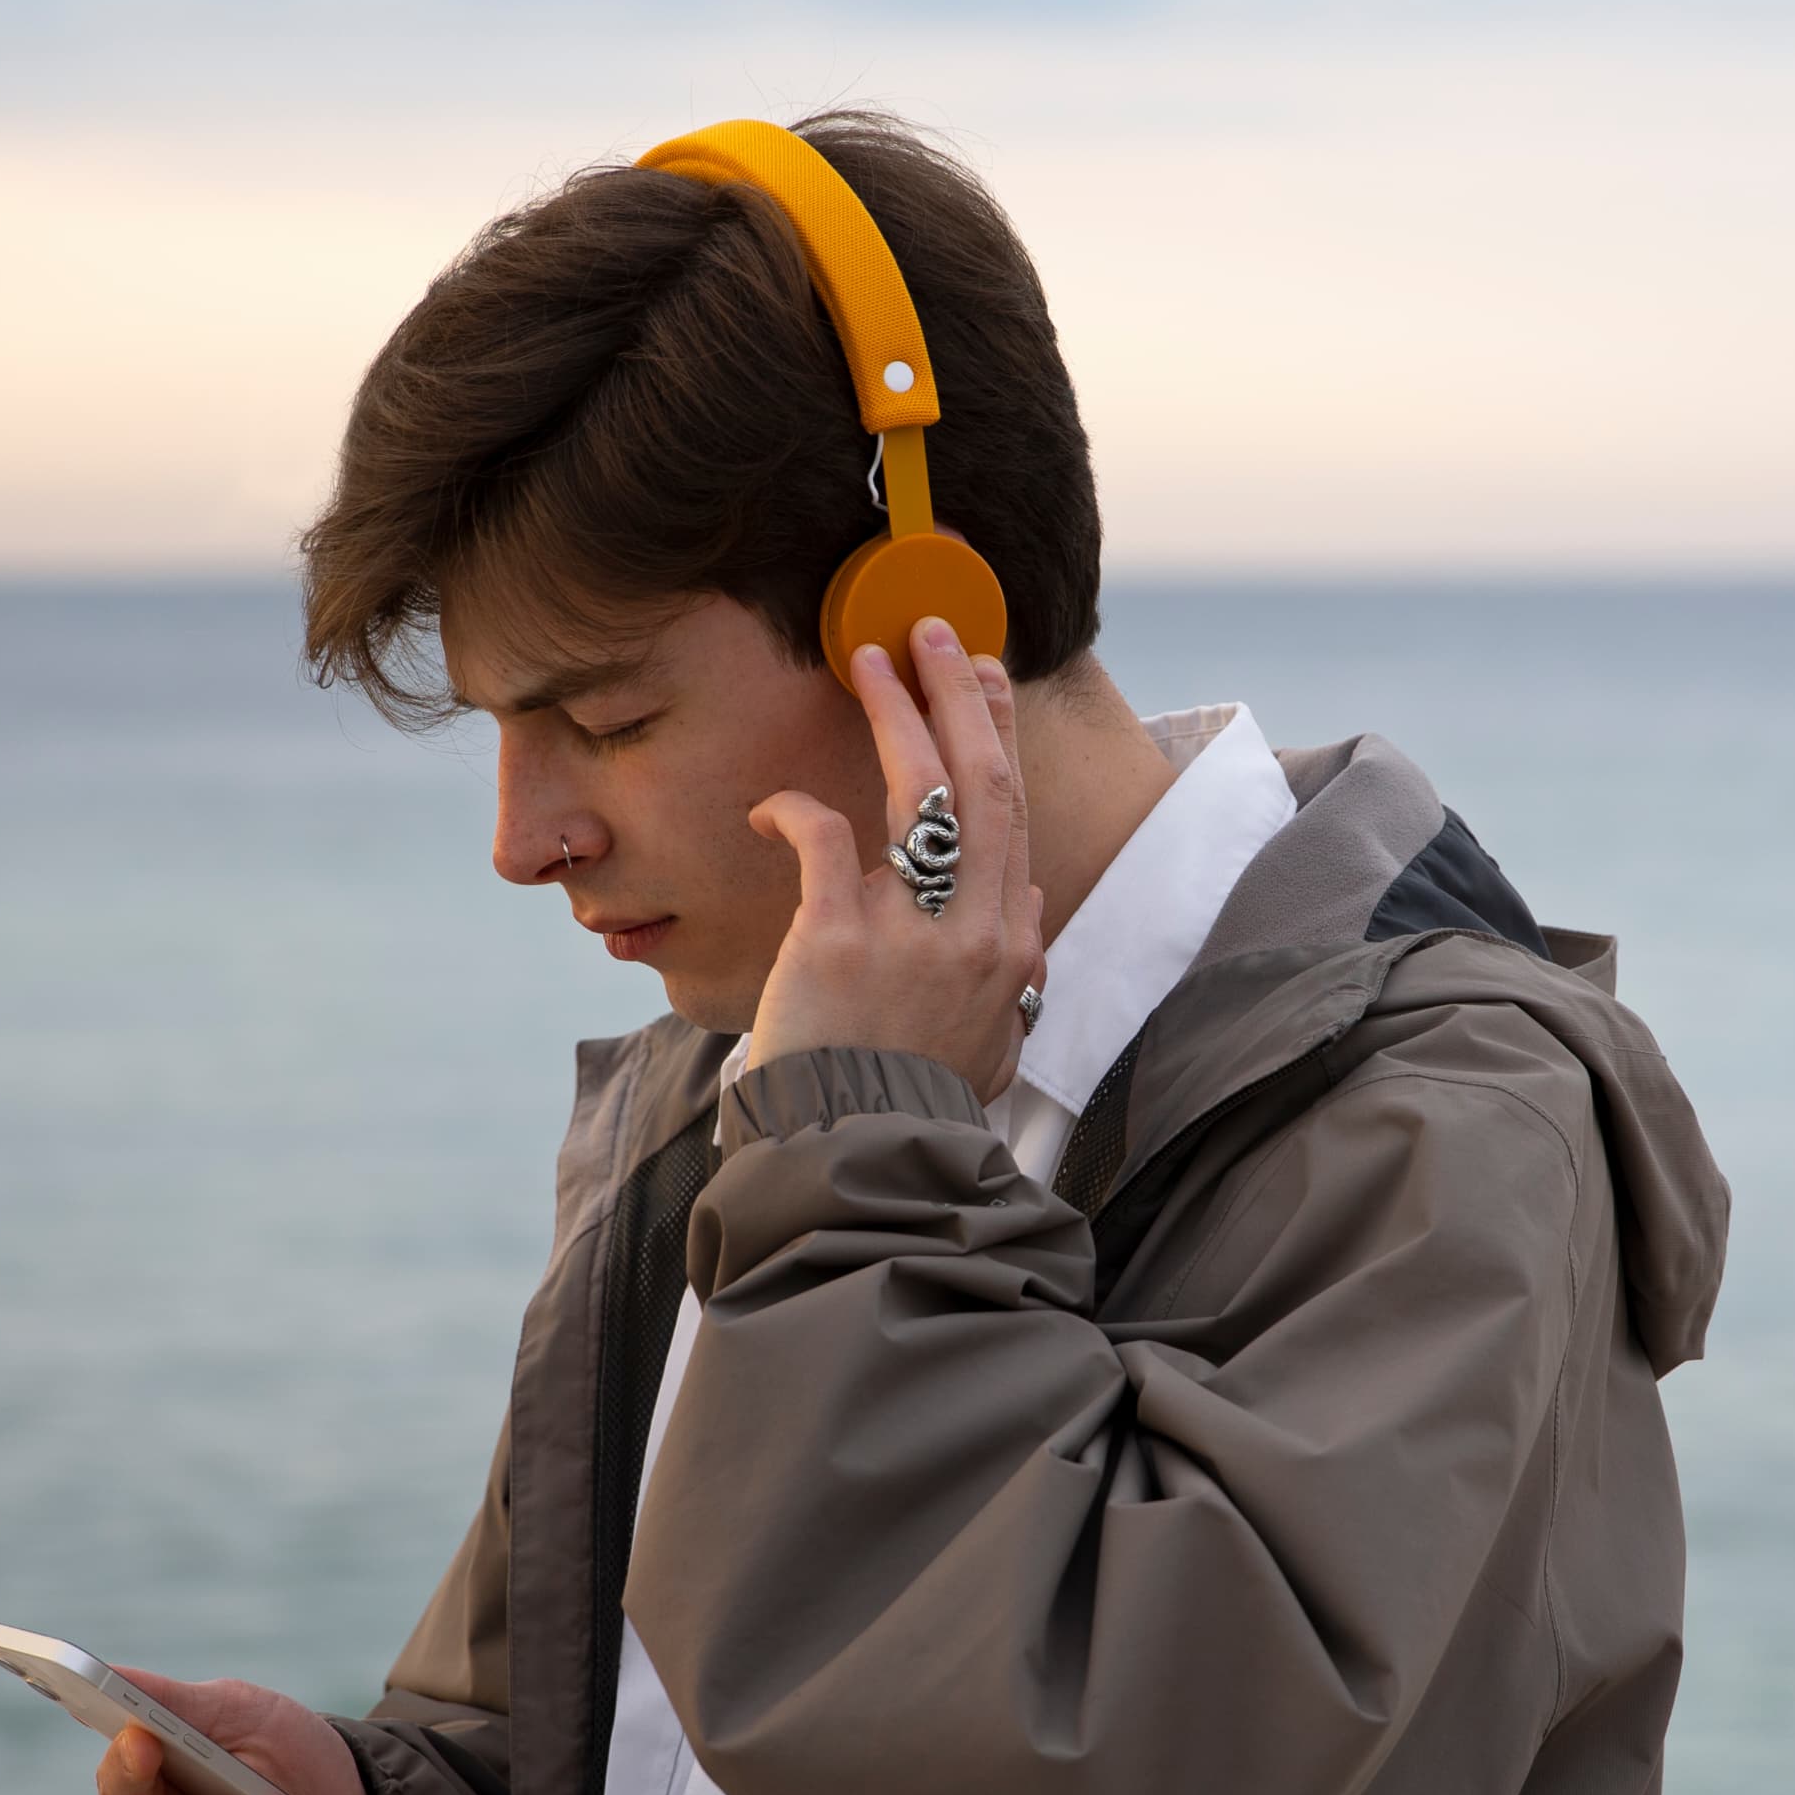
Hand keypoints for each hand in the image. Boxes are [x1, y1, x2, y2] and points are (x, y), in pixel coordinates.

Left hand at [744, 618, 1048, 1099]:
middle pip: (982, 784)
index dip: (997, 741)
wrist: (858, 1159)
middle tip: (933, 635)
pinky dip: (791, 809)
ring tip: (869, 659)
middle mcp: (973, 930)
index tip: (983, 685)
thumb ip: (1012, 980)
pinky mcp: (835, 939)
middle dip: (962, 697)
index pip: (1011, 819)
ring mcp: (908, 931)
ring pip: (917, 792)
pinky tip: (768, 806)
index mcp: (1009, 949)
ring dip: (896, 714)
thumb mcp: (990, 1046)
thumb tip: (1027, 920)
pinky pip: (821, 837)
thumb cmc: (912, 1107)